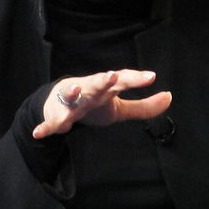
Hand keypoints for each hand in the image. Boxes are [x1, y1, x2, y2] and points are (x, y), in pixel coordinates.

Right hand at [33, 69, 172, 138]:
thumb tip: (169, 97)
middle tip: (112, 76)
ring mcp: (72, 101)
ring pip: (73, 96)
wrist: (60, 104)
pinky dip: (45, 126)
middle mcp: (89, 89)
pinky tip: (38, 132)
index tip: (151, 77)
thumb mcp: (120, 108)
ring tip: (77, 89)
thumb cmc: (95, 103)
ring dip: (74, 93)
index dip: (136, 79)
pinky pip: (51, 121)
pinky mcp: (57, 114)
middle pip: (98, 82)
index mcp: (106, 87)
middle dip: (105, 79)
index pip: (123, 80)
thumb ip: (145, 106)